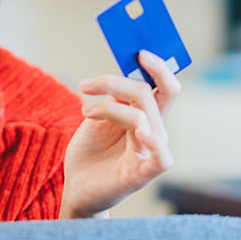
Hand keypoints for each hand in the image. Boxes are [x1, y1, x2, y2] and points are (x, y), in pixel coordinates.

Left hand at [60, 50, 180, 218]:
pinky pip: (162, 156)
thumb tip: (122, 73)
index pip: (164, 86)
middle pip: (150, 95)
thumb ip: (113, 98)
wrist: (76, 187)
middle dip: (117, 83)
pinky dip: (154, 141)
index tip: (139, 51)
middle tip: (87, 85)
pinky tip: (140, 132)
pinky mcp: (144, 173)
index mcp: (145, 115)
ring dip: (111, 108)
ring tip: (86, 112)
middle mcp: (154, 130)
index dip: (159, 67)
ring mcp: (151, 151)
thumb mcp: (98, 117)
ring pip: (144, 116)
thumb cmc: (89, 153)